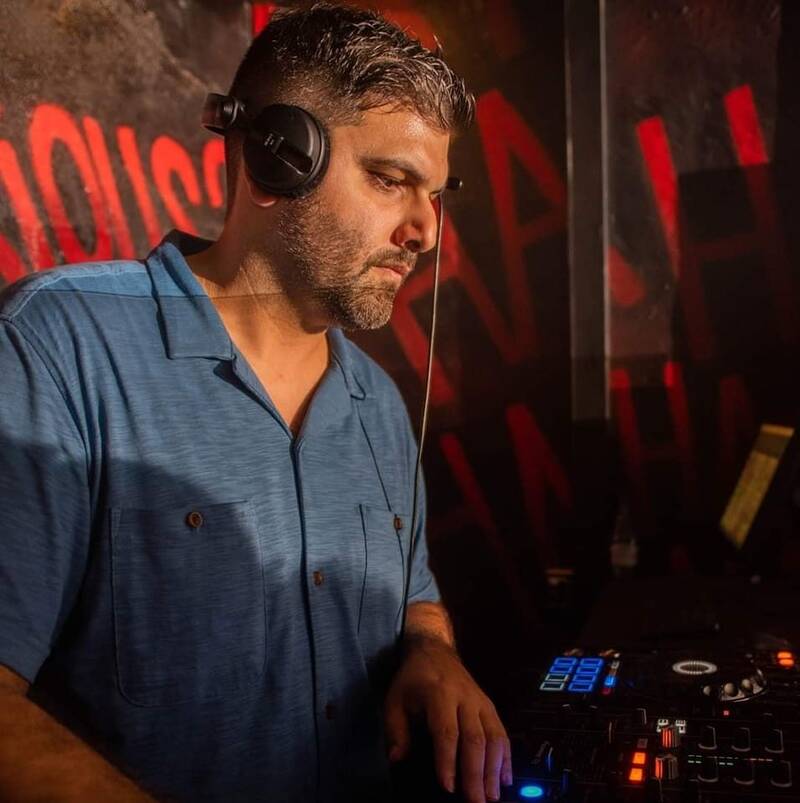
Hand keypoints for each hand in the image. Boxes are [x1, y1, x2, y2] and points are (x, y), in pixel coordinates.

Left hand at [384, 637, 511, 801]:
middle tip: (476, 801)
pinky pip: (502, 733)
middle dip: (476, 773)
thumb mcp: (394, 699)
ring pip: (493, 737)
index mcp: (439, 694)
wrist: (434, 650)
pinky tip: (505, 779)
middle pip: (474, 738)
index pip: (446, 731)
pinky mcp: (490, 707)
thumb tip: (397, 758)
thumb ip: (396, 730)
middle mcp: (465, 698)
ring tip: (492, 796)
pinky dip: (506, 757)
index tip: (448, 786)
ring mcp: (481, 702)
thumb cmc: (413, 680)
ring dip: (494, 770)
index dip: (448, 760)